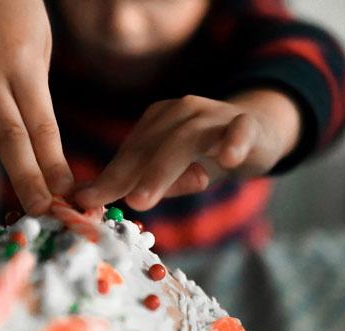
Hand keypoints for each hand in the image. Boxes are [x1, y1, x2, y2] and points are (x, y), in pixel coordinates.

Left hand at [75, 91, 300, 210]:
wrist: (260, 129)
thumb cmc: (206, 155)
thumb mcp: (170, 171)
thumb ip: (138, 182)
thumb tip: (89, 200)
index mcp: (158, 123)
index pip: (130, 154)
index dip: (109, 178)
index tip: (84, 202)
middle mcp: (182, 113)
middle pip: (152, 146)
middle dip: (130, 176)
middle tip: (114, 204)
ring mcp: (214, 116)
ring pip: (187, 139)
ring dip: (163, 170)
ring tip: (143, 198)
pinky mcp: (247, 124)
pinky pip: (240, 130)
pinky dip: (234, 142)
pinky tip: (228, 158)